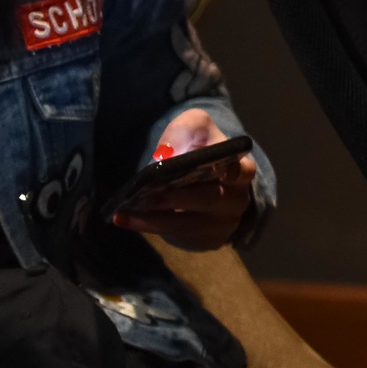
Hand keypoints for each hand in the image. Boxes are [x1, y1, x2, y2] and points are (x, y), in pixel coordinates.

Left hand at [116, 107, 257, 251]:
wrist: (204, 177)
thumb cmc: (200, 148)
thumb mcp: (195, 128)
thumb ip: (184, 130)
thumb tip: (167, 154)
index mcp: (242, 168)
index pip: (240, 170)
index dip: (224, 171)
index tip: (203, 169)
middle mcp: (238, 199)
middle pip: (211, 199)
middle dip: (180, 198)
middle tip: (150, 196)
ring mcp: (224, 223)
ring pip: (190, 224)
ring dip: (155, 220)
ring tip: (125, 214)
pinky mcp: (208, 240)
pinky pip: (179, 237)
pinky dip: (151, 229)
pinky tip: (126, 220)